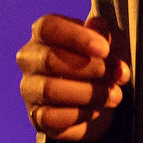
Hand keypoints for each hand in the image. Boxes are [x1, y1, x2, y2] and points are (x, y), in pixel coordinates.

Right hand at [17, 12, 129, 142]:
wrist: (99, 101)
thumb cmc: (100, 64)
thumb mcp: (109, 46)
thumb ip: (106, 35)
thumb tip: (98, 26)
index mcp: (44, 34)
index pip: (48, 27)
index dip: (77, 37)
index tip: (105, 49)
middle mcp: (30, 59)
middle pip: (49, 59)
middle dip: (88, 68)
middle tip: (113, 75)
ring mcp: (30, 89)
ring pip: (50, 89)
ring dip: (88, 93)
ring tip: (112, 95)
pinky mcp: (36, 116)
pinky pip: (50, 116)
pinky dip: (78, 114)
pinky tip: (95, 110)